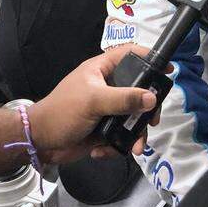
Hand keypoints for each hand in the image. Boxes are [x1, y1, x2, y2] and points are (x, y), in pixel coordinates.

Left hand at [28, 46, 161, 162]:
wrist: (40, 142)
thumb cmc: (63, 112)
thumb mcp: (94, 101)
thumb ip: (124, 99)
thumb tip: (152, 98)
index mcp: (102, 70)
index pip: (130, 55)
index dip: (149, 59)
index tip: (167, 70)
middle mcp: (107, 87)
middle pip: (138, 91)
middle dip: (147, 109)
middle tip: (153, 120)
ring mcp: (107, 109)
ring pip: (133, 117)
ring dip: (135, 134)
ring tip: (135, 147)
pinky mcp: (105, 129)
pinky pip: (122, 134)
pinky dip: (118, 145)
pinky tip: (102, 150)